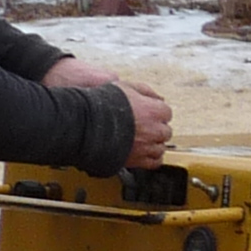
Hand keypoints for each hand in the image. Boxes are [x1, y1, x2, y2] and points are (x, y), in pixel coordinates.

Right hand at [47, 58, 173, 169]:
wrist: (85, 124)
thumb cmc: (101, 104)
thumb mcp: (124, 87)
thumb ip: (145, 91)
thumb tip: (158, 97)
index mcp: (153, 111)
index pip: (166, 113)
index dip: (156, 112)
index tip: (149, 113)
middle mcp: (153, 130)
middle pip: (165, 131)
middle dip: (156, 128)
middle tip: (144, 126)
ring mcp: (146, 146)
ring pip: (160, 147)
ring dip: (154, 143)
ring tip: (142, 139)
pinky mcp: (137, 160)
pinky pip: (154, 162)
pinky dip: (152, 158)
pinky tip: (144, 152)